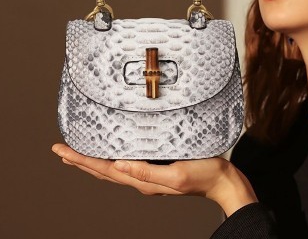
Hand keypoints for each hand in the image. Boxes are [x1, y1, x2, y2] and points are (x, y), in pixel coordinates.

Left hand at [51, 144, 257, 215]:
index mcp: (143, 181)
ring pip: (112, 168)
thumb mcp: (176, 174)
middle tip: (61, 151)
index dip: (82, 160)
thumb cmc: (204, 175)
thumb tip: (119, 165)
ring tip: (77, 155)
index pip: (105, 170)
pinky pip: (126, 164)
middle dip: (80, 161)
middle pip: (103, 170)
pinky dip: (110, 159)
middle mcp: (142, 180)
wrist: (222, 180)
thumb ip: (148, 172)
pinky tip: (110, 154)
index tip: (62, 151)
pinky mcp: (156, 168)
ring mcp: (148, 175)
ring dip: (93, 160)